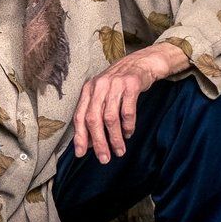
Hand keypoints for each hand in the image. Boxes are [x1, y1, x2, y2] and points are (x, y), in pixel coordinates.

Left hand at [72, 43, 189, 163]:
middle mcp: (99, 86)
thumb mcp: (103, 95)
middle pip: (93, 119)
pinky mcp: (131, 85)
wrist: (140, 63)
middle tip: (104, 158)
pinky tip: (129, 133)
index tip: (81, 154)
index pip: (79, 116)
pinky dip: (128, 126)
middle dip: (98, 142)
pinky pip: (127, 111)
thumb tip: (89, 144)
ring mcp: (115, 85)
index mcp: (88, 90)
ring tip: (120, 150)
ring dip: (115, 138)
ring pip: (110, 118)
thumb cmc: (119, 84)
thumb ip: (95, 115)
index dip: (80, 136)